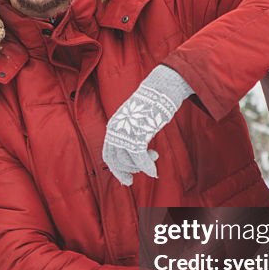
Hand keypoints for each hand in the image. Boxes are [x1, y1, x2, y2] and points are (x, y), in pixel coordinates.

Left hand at [102, 65, 193, 184]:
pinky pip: (139, 159)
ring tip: (152, 160)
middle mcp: (116, 130)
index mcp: (114, 126)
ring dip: (140, 167)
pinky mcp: (138, 134)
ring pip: (127, 161)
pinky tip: (154, 171)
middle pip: (115, 160)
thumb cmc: (152, 106)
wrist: (160, 90)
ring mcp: (126, 132)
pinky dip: (147, 167)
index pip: (108, 154)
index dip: (116, 169)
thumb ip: (131, 135)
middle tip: (134, 178)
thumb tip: (135, 153)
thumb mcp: (135, 121)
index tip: (127, 179)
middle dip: (125, 172)